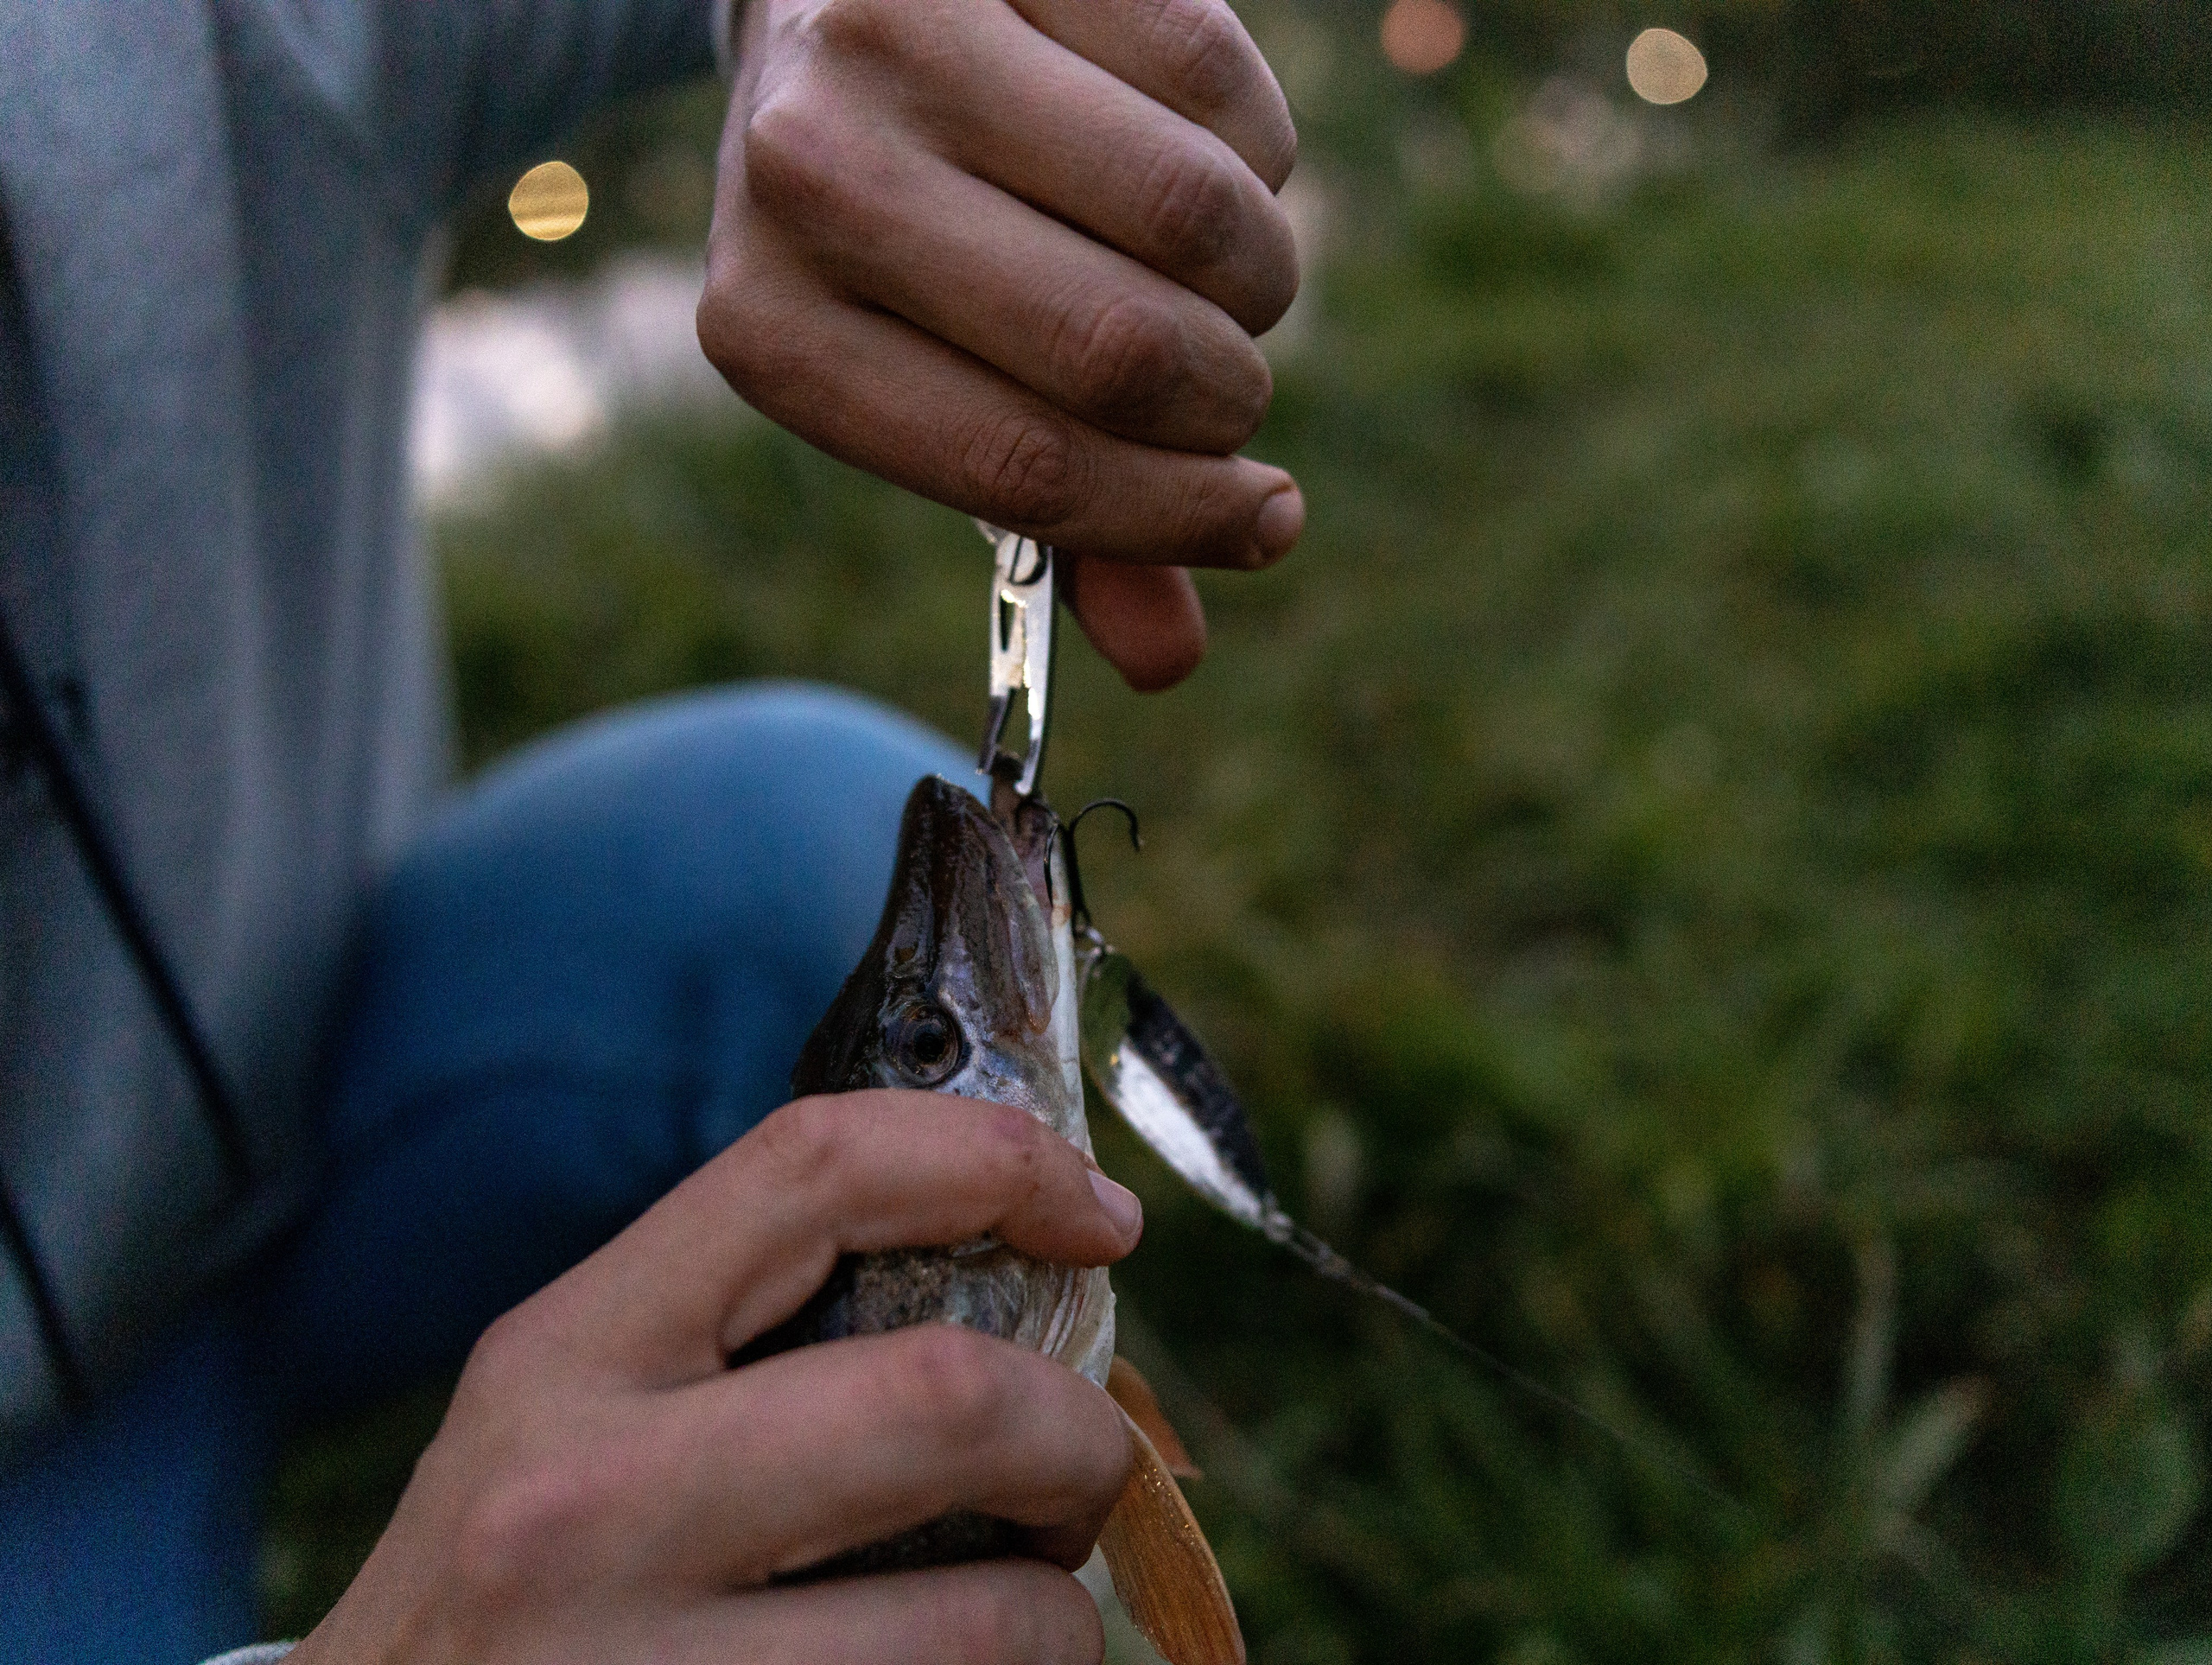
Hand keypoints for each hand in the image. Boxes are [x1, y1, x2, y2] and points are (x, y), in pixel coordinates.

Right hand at [288, 1092, 1143, 1664]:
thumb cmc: (505, 1595)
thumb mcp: (565, 1420)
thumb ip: (733, 1330)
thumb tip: (1005, 1264)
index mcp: (566, 1356)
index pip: (814, 1167)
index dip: (996, 1160)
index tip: (1097, 1216)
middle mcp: (589, 1505)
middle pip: (942, 1397)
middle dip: (1077, 1436)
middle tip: (1086, 1469)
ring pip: (988, 1623)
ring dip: (1061, 1616)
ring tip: (1024, 1614)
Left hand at [698, 0, 1304, 690]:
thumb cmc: (901, 227)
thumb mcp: (932, 370)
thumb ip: (1050, 508)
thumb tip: (1172, 657)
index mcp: (773, 331)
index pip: (1023, 466)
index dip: (1177, 514)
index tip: (1268, 517)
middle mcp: (808, 179)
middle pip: (1119, 346)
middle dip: (1227, 398)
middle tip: (1236, 387)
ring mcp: (898, 37)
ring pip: (1191, 209)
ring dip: (1260, 275)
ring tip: (1234, 275)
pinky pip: (1217, 73)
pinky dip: (1258, 145)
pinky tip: (1208, 152)